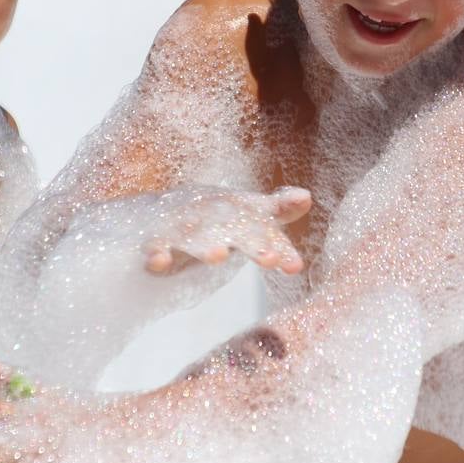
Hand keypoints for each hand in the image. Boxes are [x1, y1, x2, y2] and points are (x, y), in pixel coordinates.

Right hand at [142, 185, 310, 275]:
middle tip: (269, 259)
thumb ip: (278, 208)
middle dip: (252, 243)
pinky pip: (156, 246)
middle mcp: (214, 215)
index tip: (295, 266)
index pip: (264, 225)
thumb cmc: (218, 216)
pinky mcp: (157, 238)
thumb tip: (307, 197)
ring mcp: (184, 226)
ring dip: (205, 246)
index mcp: (238, 210)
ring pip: (195, 236)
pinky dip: (157, 254)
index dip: (279, 244)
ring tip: (218, 256)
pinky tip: (159, 263)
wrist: (162, 209)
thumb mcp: (247, 211)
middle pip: (235, 229)